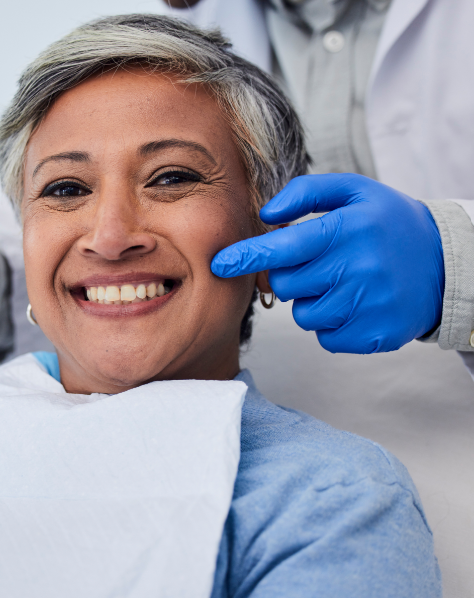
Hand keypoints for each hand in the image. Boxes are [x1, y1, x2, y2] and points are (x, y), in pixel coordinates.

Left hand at [211, 174, 444, 352]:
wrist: (446, 264)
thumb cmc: (387, 223)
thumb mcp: (353, 191)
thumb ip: (305, 192)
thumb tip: (266, 214)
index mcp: (347, 229)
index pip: (283, 247)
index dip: (246, 256)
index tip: (219, 264)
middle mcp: (358, 268)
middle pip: (286, 284)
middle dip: (292, 275)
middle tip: (321, 263)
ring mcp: (367, 305)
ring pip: (303, 314)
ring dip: (313, 301)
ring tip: (343, 282)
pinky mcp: (373, 335)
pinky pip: (324, 337)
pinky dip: (332, 323)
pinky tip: (355, 304)